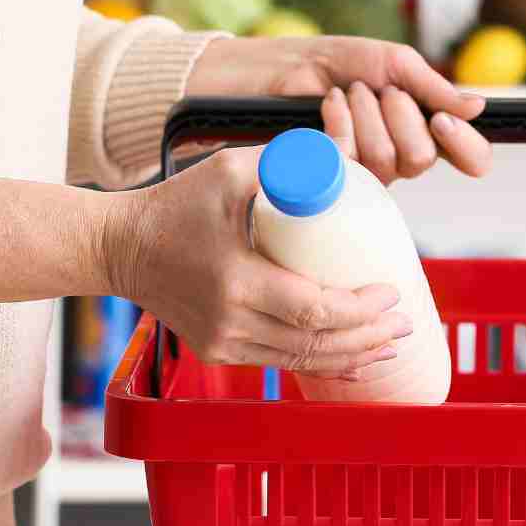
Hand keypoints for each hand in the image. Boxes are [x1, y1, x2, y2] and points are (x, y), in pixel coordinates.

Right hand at [104, 146, 410, 375]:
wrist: (120, 248)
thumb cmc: (175, 205)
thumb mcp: (228, 170)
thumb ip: (284, 164)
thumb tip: (340, 162)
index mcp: (235, 282)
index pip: (314, 309)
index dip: (360, 309)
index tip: (391, 292)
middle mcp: (229, 323)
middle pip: (316, 343)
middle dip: (369, 336)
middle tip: (406, 320)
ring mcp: (222, 343)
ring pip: (302, 360)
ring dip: (353, 355)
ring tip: (391, 342)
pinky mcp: (219, 351)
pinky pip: (281, 363)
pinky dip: (322, 363)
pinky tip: (354, 362)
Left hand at [187, 36, 491, 183]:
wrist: (281, 68)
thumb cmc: (337, 63)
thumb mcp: (391, 63)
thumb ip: (431, 87)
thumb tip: (477, 107)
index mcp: (425, 130)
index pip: (469, 158)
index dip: (466, 147)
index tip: (443, 121)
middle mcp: (402, 157)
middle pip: (423, 158)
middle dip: (398, 114)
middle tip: (376, 90)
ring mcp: (368, 174)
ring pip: (388, 162)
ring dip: (366, 115)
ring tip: (347, 93)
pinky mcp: (334, 180)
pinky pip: (352, 162)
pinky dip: (341, 122)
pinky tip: (329, 105)